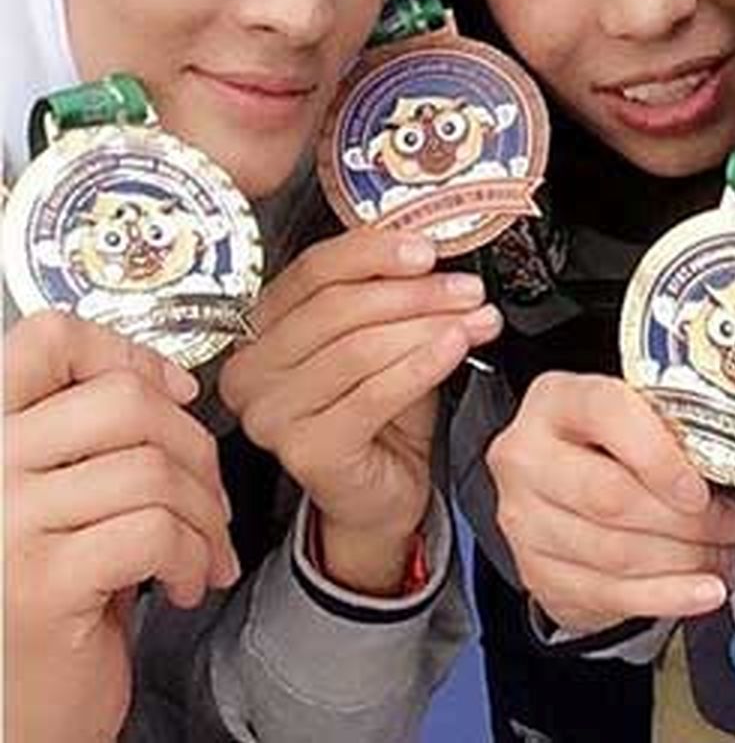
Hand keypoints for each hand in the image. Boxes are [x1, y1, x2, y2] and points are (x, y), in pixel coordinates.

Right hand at [4, 311, 237, 742]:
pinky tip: (183, 583)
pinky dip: (191, 556)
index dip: (125, 351)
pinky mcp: (37, 584)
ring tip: (202, 550)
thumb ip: (98, 432)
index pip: (47, 337)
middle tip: (209, 497)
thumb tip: (171, 382)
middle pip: (125, 401)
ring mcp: (2, 525)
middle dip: (196, 448)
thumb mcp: (70, 494)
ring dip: (204, 515)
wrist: (27, 710)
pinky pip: (154, 530)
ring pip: (153, 469)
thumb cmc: (62, 595)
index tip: (172, 390)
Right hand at [219, 226, 501, 593]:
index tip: (427, 248)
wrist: (382, 494)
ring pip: (358, 349)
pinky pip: (373, 393)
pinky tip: (455, 348)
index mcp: (261, 328)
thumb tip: (434, 255)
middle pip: (337, 308)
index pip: (313, 271)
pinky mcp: (305, 450)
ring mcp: (271, 414)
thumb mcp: (386, 339)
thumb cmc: (380, 415)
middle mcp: (251, 370)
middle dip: (414, 293)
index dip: (373, 251)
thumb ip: (395, 295)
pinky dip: (422, 365)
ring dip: (427, 326)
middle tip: (466, 290)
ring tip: (474, 319)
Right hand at [487, 372, 734, 635]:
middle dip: (684, 520)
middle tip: (727, 523)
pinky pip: (611, 593)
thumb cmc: (609, 444)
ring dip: (683, 561)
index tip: (700, 488)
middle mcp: (527, 456)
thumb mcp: (634, 415)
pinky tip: (702, 590)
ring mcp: (525, 518)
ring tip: (718, 552)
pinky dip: (668, 596)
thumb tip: (729, 469)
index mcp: (555, 400)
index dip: (660, 456)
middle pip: (610, 497)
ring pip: (615, 553)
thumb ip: (669, 429)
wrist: (561, 488)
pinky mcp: (537, 571)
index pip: (607, 415)